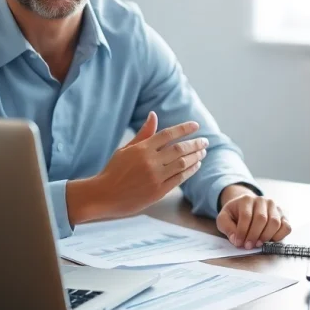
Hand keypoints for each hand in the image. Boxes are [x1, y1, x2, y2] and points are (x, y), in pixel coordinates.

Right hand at [81, 111, 207, 219]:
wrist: (104, 195)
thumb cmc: (113, 170)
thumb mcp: (126, 149)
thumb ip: (143, 133)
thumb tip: (154, 115)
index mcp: (142, 148)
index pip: (168, 134)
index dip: (184, 129)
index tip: (196, 126)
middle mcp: (150, 161)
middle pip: (180, 149)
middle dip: (195, 144)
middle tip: (205, 141)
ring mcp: (155, 177)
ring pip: (182, 164)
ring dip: (195, 157)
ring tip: (203, 152)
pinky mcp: (157, 192)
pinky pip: (179, 179)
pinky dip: (190, 171)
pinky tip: (195, 165)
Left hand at [216, 187, 291, 248]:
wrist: (246, 207)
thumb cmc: (235, 214)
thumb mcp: (224, 218)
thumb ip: (226, 227)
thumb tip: (235, 239)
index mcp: (246, 199)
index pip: (246, 216)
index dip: (242, 232)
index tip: (238, 243)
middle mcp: (262, 200)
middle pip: (261, 219)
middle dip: (254, 235)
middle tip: (248, 246)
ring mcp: (274, 207)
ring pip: (275, 223)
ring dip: (266, 236)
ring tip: (258, 243)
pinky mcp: (283, 215)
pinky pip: (286, 227)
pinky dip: (280, 236)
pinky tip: (270, 240)